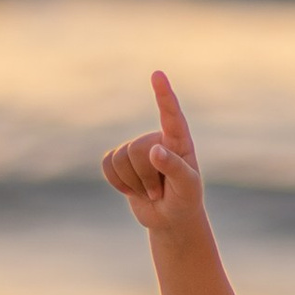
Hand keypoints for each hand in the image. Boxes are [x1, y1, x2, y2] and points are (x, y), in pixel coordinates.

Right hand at [101, 69, 206, 235]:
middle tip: (160, 193)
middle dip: (145, 177)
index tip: (157, 75)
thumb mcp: (187, 187)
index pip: (171, 115)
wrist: (170, 218)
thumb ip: (175, 167)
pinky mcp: (120, 160)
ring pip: (121, 158)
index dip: (163, 95)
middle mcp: (157, 138)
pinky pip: (107, 164)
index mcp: (179, 141)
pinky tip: (132, 189)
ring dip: (133, 182)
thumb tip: (154, 150)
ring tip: (150, 192)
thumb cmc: (185, 199)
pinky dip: (117, 182)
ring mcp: (137, 148)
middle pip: (138, 149)